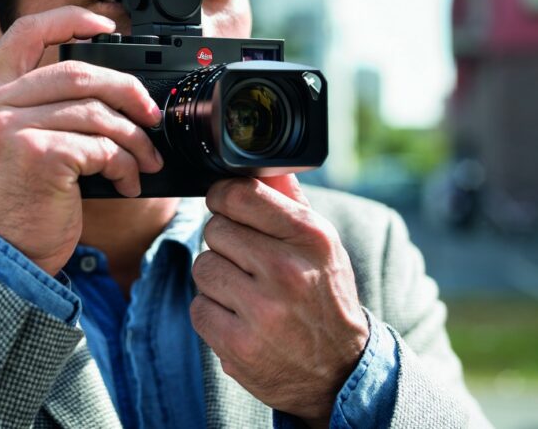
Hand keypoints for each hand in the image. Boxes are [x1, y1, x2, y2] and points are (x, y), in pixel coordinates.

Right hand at [0, 6, 163, 275]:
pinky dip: (125, 164)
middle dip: (127, 91)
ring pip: (96, 112)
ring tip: (145, 159)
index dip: (72, 19)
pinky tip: (127, 181)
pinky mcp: (36, 154)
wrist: (5, 254)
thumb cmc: (18, 196)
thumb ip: (37, 97)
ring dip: (134, 138)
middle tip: (150, 114)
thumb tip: (106, 76)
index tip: (108, 27)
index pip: (28, 29)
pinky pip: (101, 146)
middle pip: (78, 72)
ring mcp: (7, 126)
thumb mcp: (10, 135)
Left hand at [190, 175, 368, 425]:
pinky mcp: (238, 345)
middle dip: (224, 243)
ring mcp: (262, 311)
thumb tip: (261, 165)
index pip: (240, 195)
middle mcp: (287, 271)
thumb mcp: (321, 244)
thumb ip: (290, 201)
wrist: (339, 371)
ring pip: (202, 267)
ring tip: (245, 291)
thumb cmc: (324, 295)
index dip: (223, 197)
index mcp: (310, 237)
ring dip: (216, 278)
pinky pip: (198, 307)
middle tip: (247, 261)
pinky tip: (239, 318)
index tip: (225, 206)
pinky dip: (212, 313)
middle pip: (215, 229)